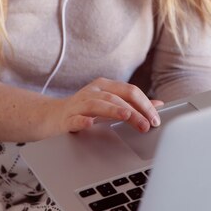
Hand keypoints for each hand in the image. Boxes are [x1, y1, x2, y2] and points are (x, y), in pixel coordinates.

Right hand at [45, 77, 162, 136]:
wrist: (52, 116)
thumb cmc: (84, 110)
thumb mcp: (110, 104)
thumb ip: (133, 104)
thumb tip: (158, 105)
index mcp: (105, 86)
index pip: (130, 90)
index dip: (145, 104)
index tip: (156, 119)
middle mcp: (92, 91)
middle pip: (117, 97)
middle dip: (135, 110)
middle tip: (147, 124)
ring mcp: (78, 103)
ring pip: (98, 104)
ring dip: (114, 110)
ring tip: (127, 116)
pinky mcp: (66, 117)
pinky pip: (74, 118)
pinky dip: (82, 121)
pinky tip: (89, 124)